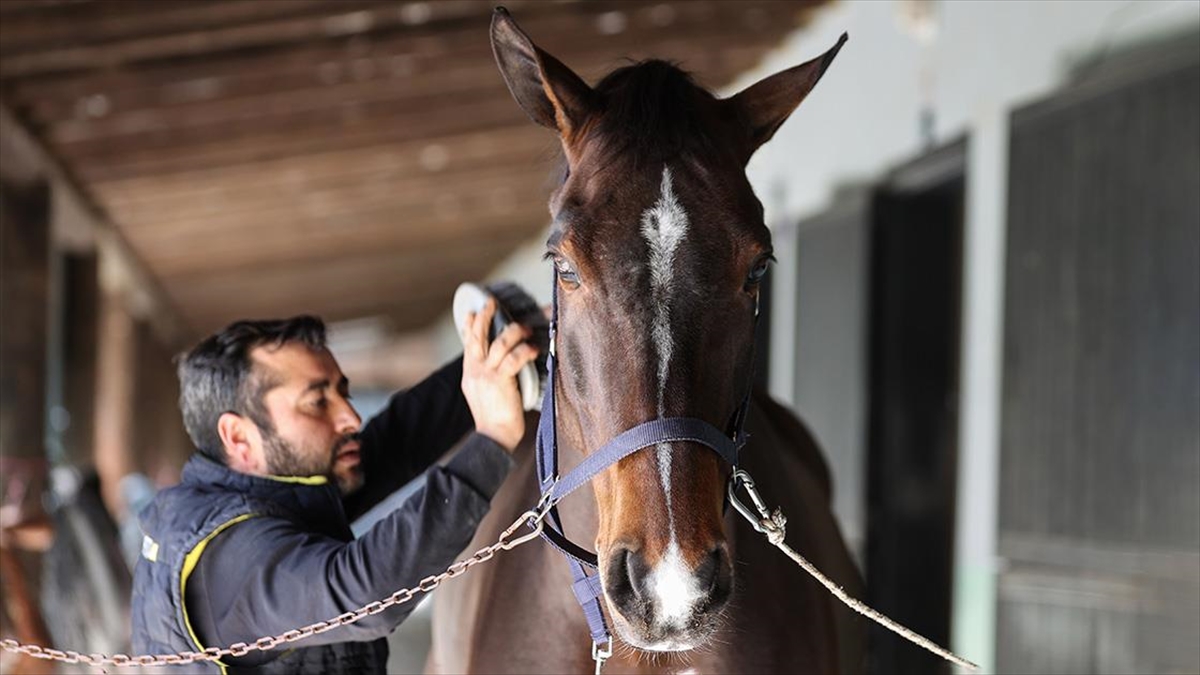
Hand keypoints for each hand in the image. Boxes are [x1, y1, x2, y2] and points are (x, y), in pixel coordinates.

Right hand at [460, 297, 538, 451]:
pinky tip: (533, 349)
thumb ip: (487, 377)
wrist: (492, 438)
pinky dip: (525, 351)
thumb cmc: (494, 419)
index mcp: (470, 373)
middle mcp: (474, 371)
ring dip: (513, 332)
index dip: (469, 326)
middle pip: (477, 337)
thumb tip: (500, 365)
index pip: (467, 344)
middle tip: (491, 303)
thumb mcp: (483, 394)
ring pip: (498, 343)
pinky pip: (513, 358)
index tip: (472, 312)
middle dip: (484, 317)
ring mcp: (486, 375)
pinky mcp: (500, 381)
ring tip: (525, 328)